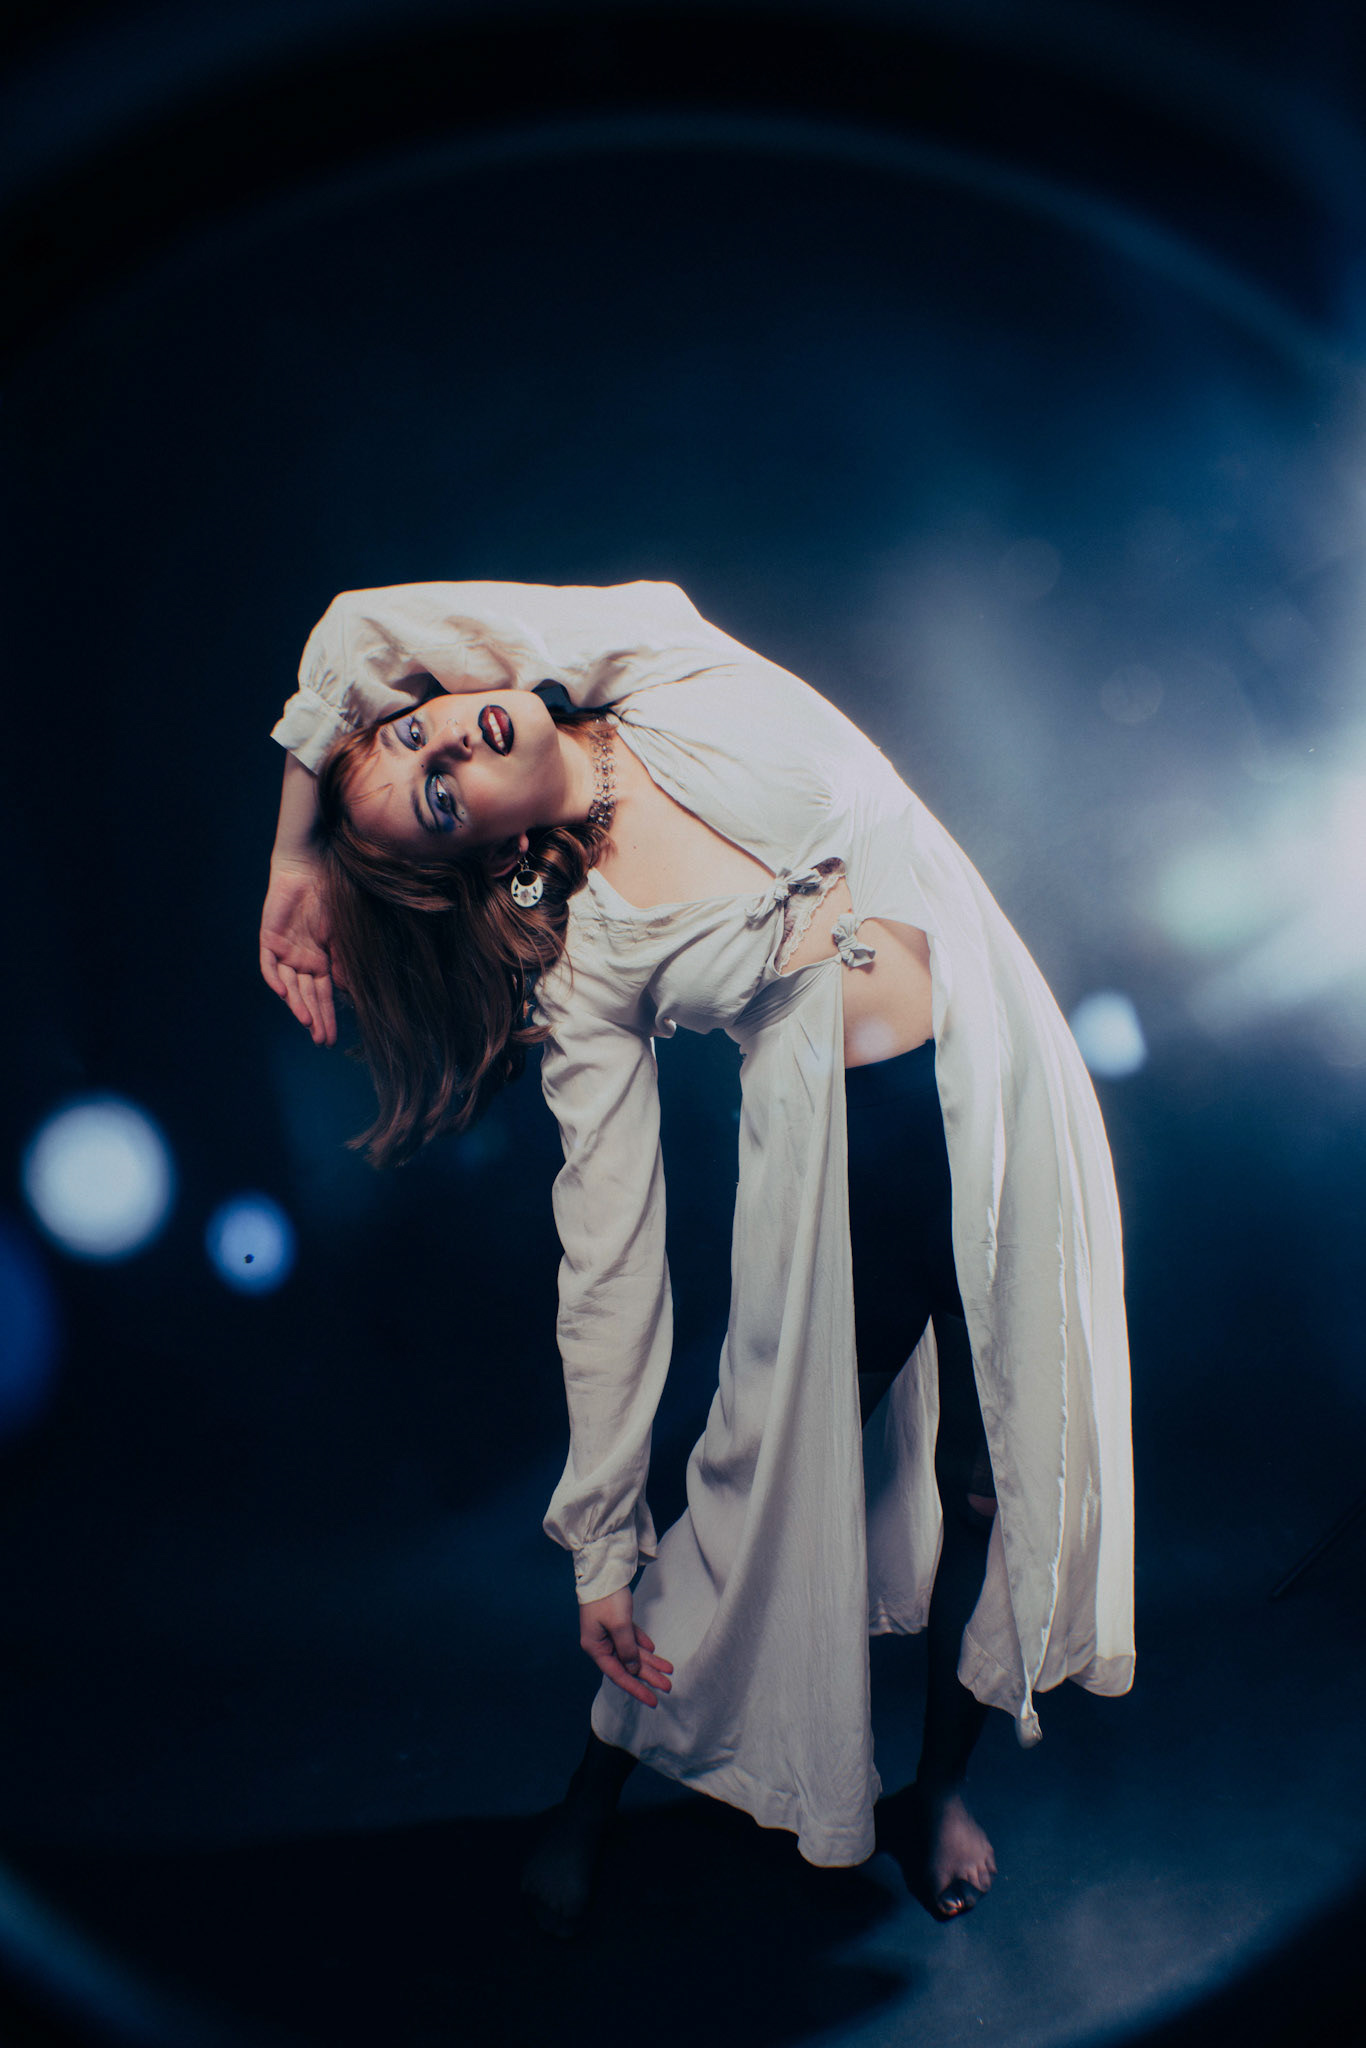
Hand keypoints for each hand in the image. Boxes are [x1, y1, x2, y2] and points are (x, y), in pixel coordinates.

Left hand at [259, 855, 338, 1046]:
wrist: (311, 867)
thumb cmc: (330, 897)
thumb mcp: (341, 935)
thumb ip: (342, 963)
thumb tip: (348, 993)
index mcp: (318, 961)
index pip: (322, 996)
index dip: (326, 1016)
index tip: (331, 1038)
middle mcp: (300, 961)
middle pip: (306, 996)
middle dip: (313, 1018)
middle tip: (320, 1040)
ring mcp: (284, 951)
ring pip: (288, 986)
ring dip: (297, 1004)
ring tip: (307, 1022)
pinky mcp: (269, 939)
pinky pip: (269, 966)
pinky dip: (275, 980)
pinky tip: (286, 994)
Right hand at [578, 1587, 672, 1708]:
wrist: (604, 1570)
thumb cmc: (608, 1598)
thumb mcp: (620, 1625)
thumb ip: (627, 1649)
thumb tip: (633, 1669)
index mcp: (596, 1647)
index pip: (618, 1674)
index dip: (637, 1689)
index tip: (653, 1701)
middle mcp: (601, 1643)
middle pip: (628, 1665)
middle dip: (649, 1676)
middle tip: (668, 1687)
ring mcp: (608, 1631)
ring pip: (632, 1651)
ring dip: (650, 1660)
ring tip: (669, 1670)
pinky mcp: (615, 1620)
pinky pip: (631, 1637)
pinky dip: (642, 1643)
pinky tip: (654, 1649)